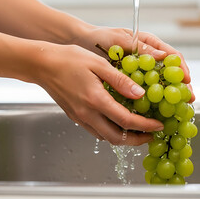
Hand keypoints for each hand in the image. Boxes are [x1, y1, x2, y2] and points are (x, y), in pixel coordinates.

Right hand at [34, 43, 163, 144]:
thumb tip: (140, 94)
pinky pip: (96, 131)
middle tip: (151, 134)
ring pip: (105, 137)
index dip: (145, 126)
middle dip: (137, 140)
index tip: (158, 125)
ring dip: (124, 138)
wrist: (41, 64)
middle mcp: (87, 114)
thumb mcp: (98, 64)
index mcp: (95, 100)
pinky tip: (117, 122)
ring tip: (138, 130)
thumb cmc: (68, 59)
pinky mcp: (75, 116)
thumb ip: (120, 80)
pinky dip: (110, 132)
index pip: (126, 121)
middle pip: (117, 138)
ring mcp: (79, 117)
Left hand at [75, 26, 194, 101]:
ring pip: (158, 85)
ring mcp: (139, 72)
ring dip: (167, 97)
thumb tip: (163, 56)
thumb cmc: (100, 37)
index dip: (181, 69)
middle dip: (179, 87)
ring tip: (176, 109)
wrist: (79, 44)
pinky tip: (153, 111)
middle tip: (187, 99)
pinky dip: (149, 102)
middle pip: (169, 74)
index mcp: (149, 45)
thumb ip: (140, 48)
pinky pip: (142, 93)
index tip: (187, 80)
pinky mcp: (129, 82)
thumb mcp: (120, 39)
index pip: (172, 56)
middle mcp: (147, 59)